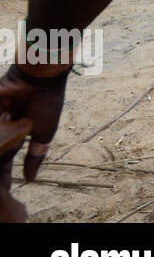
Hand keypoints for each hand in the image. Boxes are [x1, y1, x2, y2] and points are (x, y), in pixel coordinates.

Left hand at [0, 65, 68, 218]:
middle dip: (0, 146)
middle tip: (3, 144)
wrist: (40, 78)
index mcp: (22, 129)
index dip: (6, 157)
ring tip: (6, 126)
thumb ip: (35, 155)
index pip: (9, 150)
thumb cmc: (47, 104)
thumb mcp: (44, 132)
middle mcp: (9, 122)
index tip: (3, 171)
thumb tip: (31, 179)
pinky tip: (2, 119)